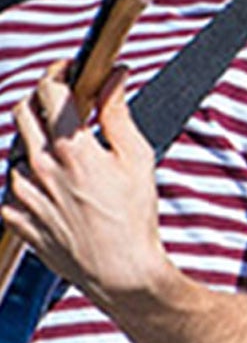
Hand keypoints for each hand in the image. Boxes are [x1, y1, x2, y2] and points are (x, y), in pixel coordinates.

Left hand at [2, 64, 172, 303]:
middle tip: (64, 107)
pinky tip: (54, 192)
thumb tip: (115, 77)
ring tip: (67, 161)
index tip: (70, 70)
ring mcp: (25, 194)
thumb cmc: (135, 218)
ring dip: (36, 147)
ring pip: (17, 153)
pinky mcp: (19, 219)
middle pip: (22, 114)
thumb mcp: (138, 158)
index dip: (59, 73)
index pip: (50, 92)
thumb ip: (119, 113)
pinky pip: (12, 190)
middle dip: (41, 101)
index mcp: (71, 148)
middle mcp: (41, 167)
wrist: (120, 272)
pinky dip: (28, 183)